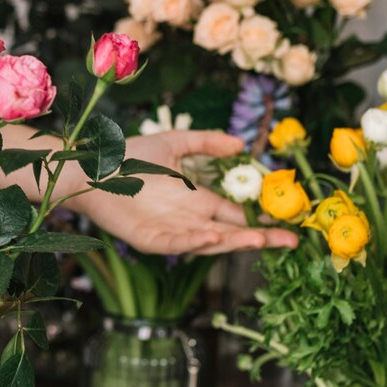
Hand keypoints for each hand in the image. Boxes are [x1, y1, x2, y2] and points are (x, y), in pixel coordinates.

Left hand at [72, 130, 298, 254]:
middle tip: (292, 241)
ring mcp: (170, 232)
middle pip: (231, 234)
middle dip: (260, 238)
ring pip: (209, 242)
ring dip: (233, 243)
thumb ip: (207, 143)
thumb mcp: (175, 143)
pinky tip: (214, 237)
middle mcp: (189, 219)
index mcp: (198, 200)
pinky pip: (176, 244)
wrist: (94, 167)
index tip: (290, 222)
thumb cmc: (131, 156)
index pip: (237, 214)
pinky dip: (194, 243)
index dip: (261, 218)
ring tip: (259, 240)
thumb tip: (240, 144)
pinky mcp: (149, 240)